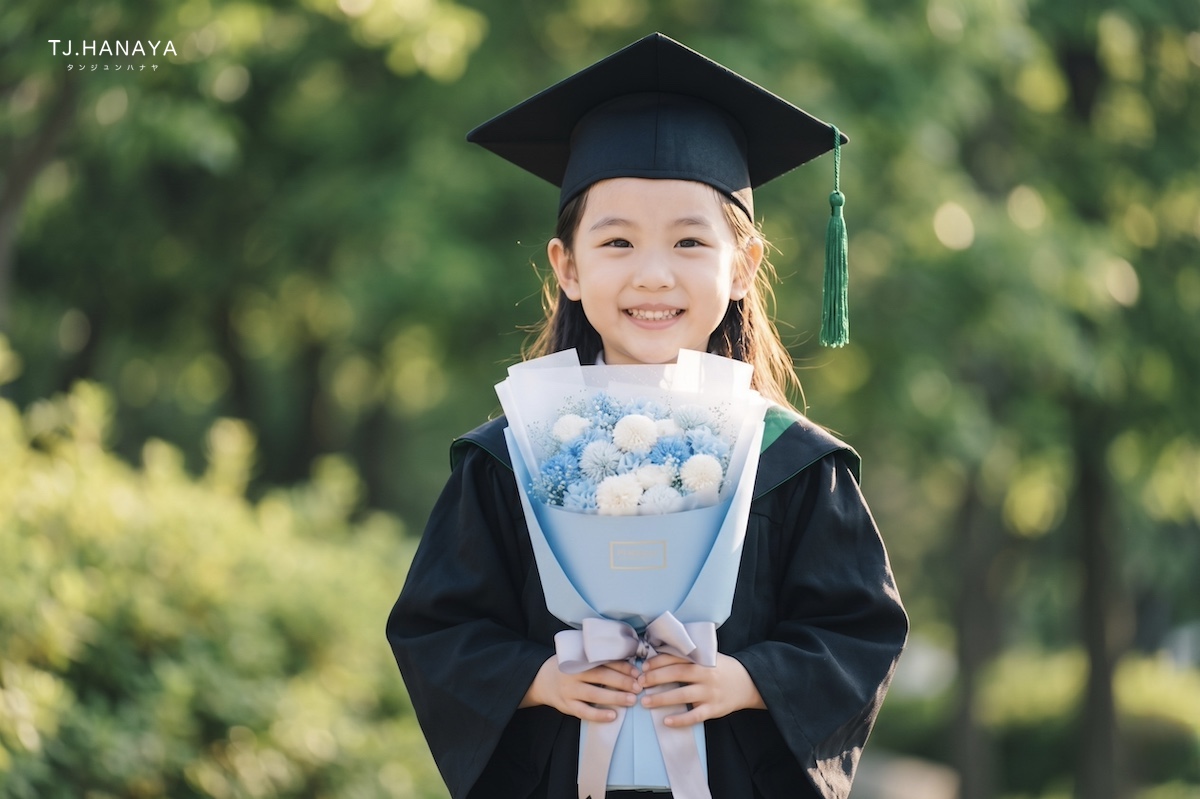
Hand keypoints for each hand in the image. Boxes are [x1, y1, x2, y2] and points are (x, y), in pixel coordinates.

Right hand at [520, 655, 642, 722]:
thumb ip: (596, 657)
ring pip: (594, 695)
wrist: (541, 679)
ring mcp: (569, 690)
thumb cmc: (567, 666)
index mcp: (578, 658)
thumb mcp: (577, 656)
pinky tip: (613, 716)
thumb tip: (628, 661)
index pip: (603, 661)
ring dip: (615, 698)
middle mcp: (573, 673)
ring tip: (632, 700)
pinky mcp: (566, 706)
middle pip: (601, 676)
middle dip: (622, 682)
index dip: (621, 666)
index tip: (637, 672)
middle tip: (638, 687)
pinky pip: (584, 712)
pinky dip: (598, 715)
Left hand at [636, 653, 764, 726]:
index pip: (677, 658)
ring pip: (683, 695)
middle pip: (677, 674)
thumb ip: (688, 657)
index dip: (658, 662)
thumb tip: (658, 657)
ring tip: (645, 702)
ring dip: (662, 699)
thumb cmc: (721, 669)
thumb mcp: (708, 656)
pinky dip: (681, 719)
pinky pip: (695, 716)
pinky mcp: (714, 709)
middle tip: (639, 683)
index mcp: (702, 659)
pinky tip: (666, 721)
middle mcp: (706, 674)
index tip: (644, 667)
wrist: (748, 683)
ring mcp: (710, 692)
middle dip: (656, 678)